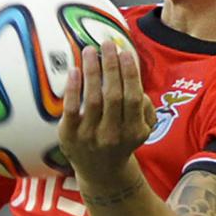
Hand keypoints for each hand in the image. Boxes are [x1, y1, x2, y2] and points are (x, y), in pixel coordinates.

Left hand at [58, 41, 156, 183]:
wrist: (101, 171)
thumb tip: (135, 81)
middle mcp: (112, 135)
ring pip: (92, 98)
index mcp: (133, 131)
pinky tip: (74, 70)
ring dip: (91, 70)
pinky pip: (71, 108)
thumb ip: (145, 107)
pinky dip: (72, 88)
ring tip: (89, 50)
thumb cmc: (121, 140)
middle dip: (110, 66)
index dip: (129, 72)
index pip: (133, 96)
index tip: (124, 51)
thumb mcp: (141, 129)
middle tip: (107, 43)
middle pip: (113, 94)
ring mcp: (89, 136)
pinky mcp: (69, 135)